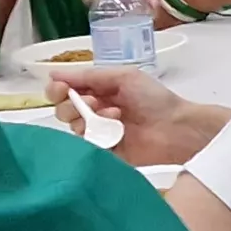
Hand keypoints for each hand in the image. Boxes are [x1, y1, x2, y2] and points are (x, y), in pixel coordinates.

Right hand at [46, 65, 219, 165]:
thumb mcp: (124, 77)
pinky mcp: (104, 155)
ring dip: (89, 119)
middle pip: (63, 111)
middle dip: (71, 105)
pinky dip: (94, 140)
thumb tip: (54, 74)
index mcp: (98, 92)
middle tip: (93, 103)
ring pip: (73, 130)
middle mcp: (95, 113)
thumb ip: (89, 75)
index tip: (61, 89)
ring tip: (115, 116)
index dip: (57, 90)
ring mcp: (99, 135)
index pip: (65, 92)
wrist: (177, 128)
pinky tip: (115, 132)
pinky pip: (85, 149)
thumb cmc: (155, 99)